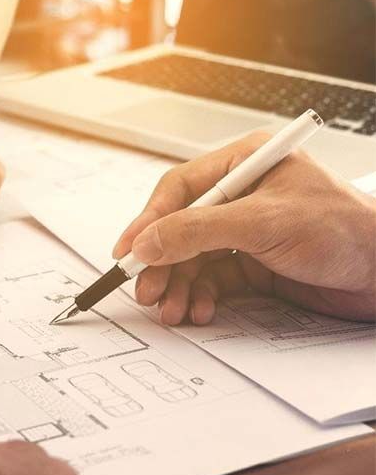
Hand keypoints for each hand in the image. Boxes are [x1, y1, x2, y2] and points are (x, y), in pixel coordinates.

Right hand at [113, 132, 375, 324]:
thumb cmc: (345, 230)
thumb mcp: (264, 223)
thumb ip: (199, 231)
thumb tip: (147, 242)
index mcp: (244, 164)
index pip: (180, 189)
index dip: (149, 221)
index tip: (129, 251)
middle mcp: (241, 196)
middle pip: (180, 227)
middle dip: (162, 262)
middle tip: (146, 289)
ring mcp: (246, 232)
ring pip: (193, 258)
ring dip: (179, 285)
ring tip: (173, 309)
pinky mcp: (254, 265)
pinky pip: (213, 280)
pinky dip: (201, 297)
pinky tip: (200, 310)